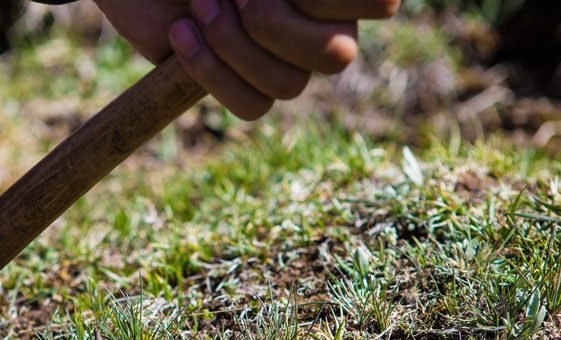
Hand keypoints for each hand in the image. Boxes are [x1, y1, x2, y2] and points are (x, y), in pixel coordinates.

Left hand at [95, 0, 399, 119]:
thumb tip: (276, 3)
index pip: (381, 3)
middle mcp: (322, 21)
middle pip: (338, 57)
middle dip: (276, 26)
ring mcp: (283, 58)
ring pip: (289, 86)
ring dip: (233, 45)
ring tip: (197, 4)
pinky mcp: (241, 84)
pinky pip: (251, 107)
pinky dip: (209, 72)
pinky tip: (179, 35)